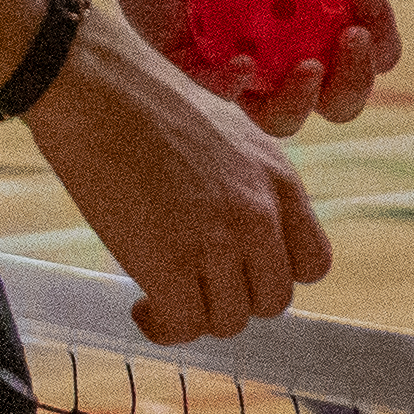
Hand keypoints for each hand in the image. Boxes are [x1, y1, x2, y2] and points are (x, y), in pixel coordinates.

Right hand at [18, 5, 329, 345]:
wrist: (99, 87)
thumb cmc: (149, 99)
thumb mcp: (229, 132)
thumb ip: (248, 180)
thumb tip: (238, 224)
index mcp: (281, 180)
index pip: (314, 262)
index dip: (275, 276)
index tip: (238, 273)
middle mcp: (261, 213)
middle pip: (274, 300)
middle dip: (233, 301)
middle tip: (194, 288)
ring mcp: (218, 239)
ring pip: (231, 321)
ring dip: (196, 317)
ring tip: (161, 296)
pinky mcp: (169, 260)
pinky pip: (184, 326)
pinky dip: (163, 327)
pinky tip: (141, 305)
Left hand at [107, 0, 410, 133]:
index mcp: (330, 27)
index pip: (373, 52)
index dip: (382, 38)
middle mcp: (293, 59)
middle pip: (339, 102)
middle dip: (355, 83)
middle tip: (349, 37)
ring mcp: (245, 72)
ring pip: (281, 119)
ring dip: (302, 102)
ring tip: (308, 66)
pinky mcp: (194, 71)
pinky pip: (218, 91)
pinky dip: (234, 84)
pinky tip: (244, 60)